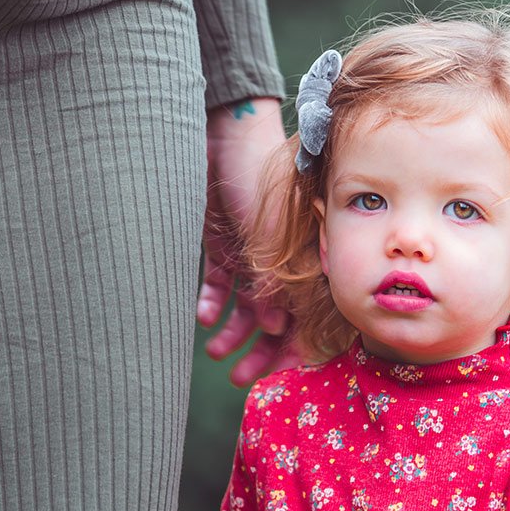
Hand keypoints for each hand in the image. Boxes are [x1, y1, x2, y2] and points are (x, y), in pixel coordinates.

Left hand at [201, 97, 298, 385]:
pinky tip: (201, 316)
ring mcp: (252, 256)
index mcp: (305, 258)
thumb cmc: (255, 174)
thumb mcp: (267, 227)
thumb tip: (274, 325)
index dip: (297, 346)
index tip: (280, 373)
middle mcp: (282, 262)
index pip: (308, 314)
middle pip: (276, 320)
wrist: (220, 134)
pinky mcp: (223, 248)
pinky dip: (211, 304)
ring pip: (246, 309)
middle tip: (241, 377)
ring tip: (215, 353)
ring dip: (232, 334)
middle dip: (260, 351)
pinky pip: (219, 287)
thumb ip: (273, 276)